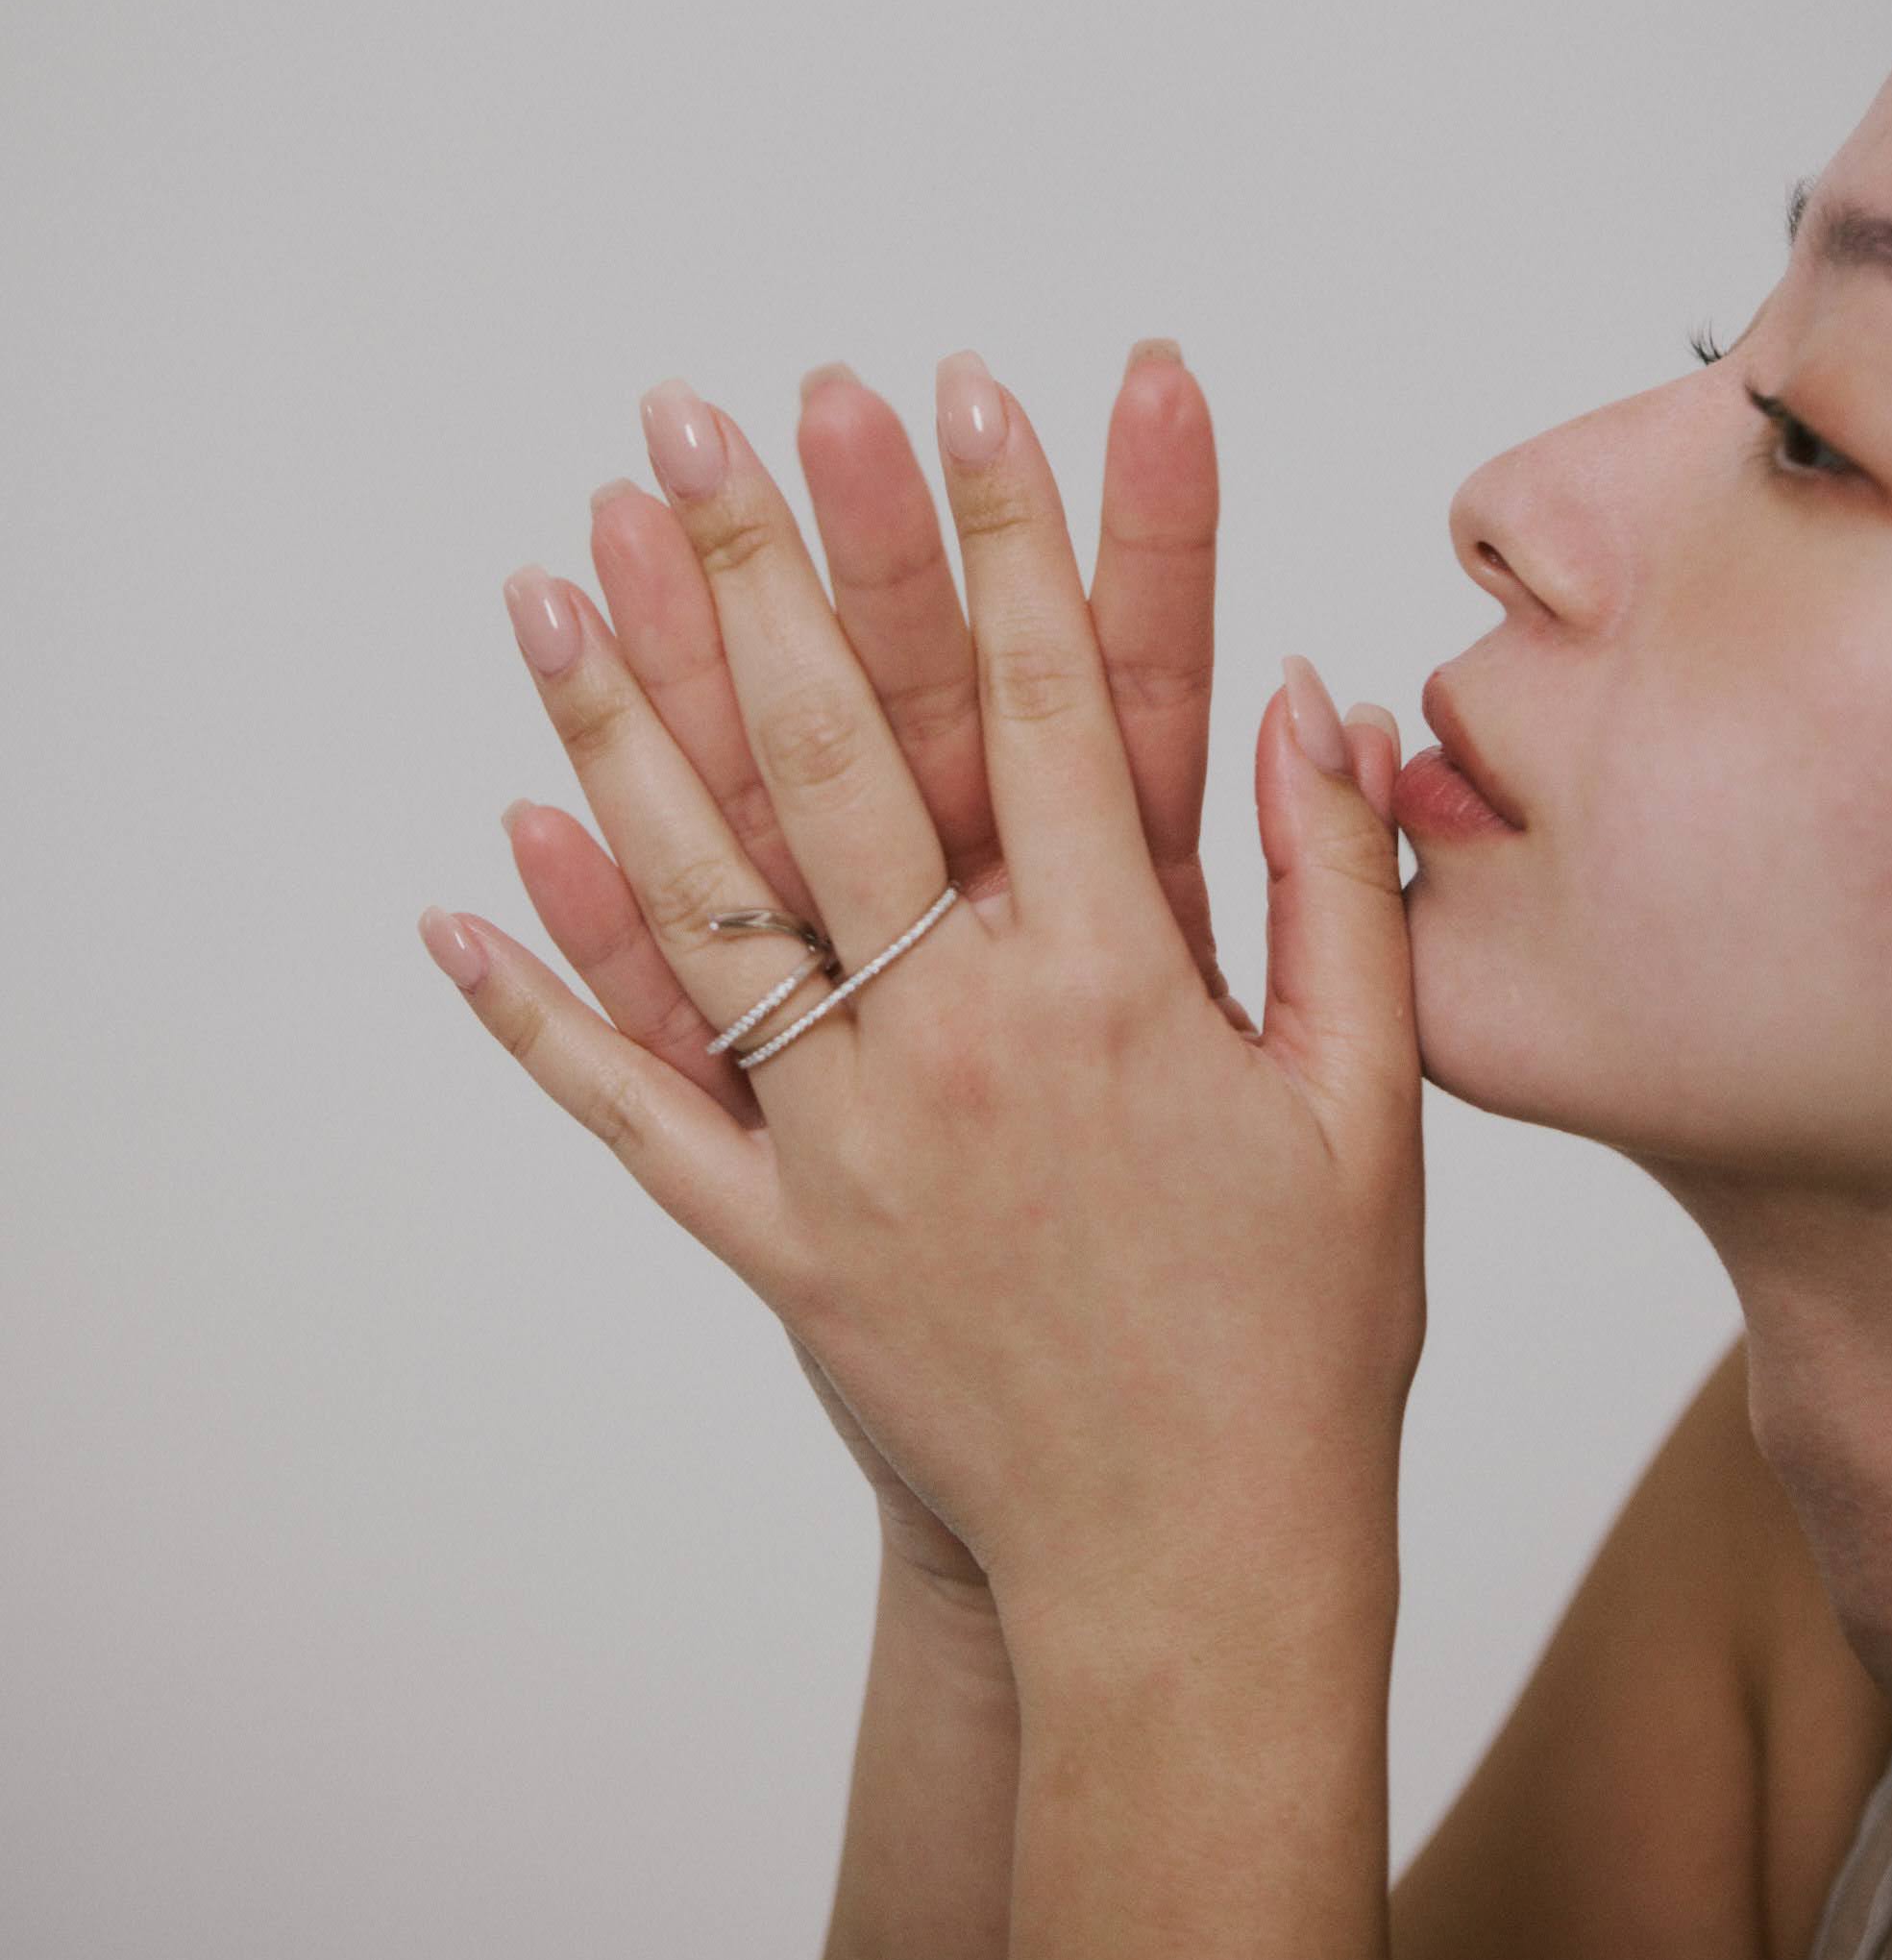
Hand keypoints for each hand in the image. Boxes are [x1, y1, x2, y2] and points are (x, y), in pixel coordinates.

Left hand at [421, 354, 1423, 1638]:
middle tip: (694, 421)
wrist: (1194, 1571)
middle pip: (844, 758)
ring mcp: (847, 1140)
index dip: (1011, 530)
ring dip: (617, 729)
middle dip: (766, 566)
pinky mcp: (777, 1240)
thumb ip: (1330, 888)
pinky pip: (634, 1107)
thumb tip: (1310, 693)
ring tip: (544, 582)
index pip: (1058, 701)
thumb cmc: (1299, 1335)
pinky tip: (457, 889)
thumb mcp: (1367, 1104)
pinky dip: (539, 1004)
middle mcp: (959, 1040)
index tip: (960, 388)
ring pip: (704, 899)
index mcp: (1116, 987)